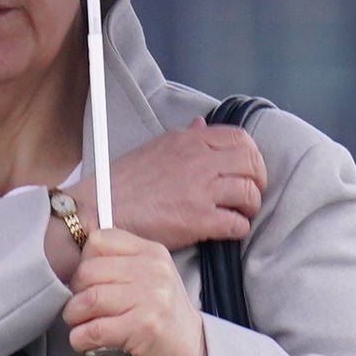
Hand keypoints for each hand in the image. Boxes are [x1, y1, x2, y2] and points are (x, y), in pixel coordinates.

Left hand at [65, 229, 209, 355]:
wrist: (193, 354)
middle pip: (88, 271)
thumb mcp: (150, 279)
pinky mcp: (144, 328)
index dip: (84, 263)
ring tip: (81, 326)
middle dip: (75, 294)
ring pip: (87, 300)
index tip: (89, 283)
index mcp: (152, 252)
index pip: (99, 240)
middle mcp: (154, 271)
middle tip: (82, 310)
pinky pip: (93, 329)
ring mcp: (151, 298)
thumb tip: (74, 266)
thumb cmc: (162, 319)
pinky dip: (80, 339)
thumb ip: (120, 265)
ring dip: (74, 317)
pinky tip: (85, 342)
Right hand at [97, 121, 266, 251]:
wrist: (98, 211)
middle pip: (252, 164)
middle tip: (249, 196)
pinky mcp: (197, 219)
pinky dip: (238, 229)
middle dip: (258, 182)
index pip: (241, 139)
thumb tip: (202, 124)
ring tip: (238, 214)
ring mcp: (199, 190)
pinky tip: (227, 230)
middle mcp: (198, 161)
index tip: (248, 171)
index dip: (253, 157)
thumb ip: (184, 138)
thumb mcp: (155, 148)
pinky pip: (237, 224)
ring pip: (250, 194)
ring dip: (250, 208)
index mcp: (188, 141)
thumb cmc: (122, 184)